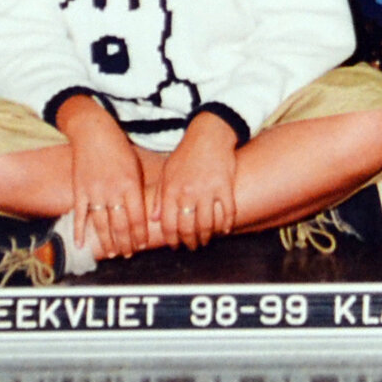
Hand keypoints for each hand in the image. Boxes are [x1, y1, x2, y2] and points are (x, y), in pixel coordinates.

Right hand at [60, 99, 153, 258]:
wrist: (93, 131)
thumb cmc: (118, 148)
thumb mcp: (135, 165)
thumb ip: (138, 189)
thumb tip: (146, 212)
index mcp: (130, 184)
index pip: (137, 218)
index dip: (140, 234)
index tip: (142, 244)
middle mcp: (113, 191)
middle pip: (120, 225)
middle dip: (125, 243)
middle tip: (128, 254)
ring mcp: (95, 192)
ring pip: (101, 225)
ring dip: (107, 242)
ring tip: (112, 254)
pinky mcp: (80, 190)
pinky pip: (80, 215)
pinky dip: (79, 231)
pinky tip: (81, 245)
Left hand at [152, 115, 238, 247]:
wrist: (208, 135)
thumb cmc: (186, 154)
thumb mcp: (167, 172)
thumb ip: (159, 196)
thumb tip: (154, 219)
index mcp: (171, 189)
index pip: (168, 224)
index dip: (171, 239)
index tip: (175, 246)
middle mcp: (188, 192)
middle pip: (187, 228)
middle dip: (189, 242)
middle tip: (192, 246)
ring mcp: (207, 190)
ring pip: (207, 224)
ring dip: (206, 237)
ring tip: (206, 240)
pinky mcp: (225, 186)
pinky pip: (227, 212)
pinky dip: (226, 225)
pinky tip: (224, 230)